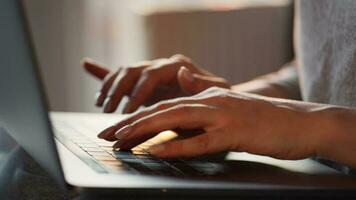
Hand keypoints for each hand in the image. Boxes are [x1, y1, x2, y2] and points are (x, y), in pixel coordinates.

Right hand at [83, 54, 229, 112]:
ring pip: (124, 72)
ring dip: (110, 87)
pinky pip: (122, 74)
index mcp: (176, 66)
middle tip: (109, 112)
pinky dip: (105, 71)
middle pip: (132, 71)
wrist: (215, 99)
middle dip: (118, 91)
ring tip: (101, 105)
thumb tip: (183, 71)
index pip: (151, 75)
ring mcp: (151, 72)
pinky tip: (87, 65)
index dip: (138, 93)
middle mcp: (161, 66)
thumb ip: (201, 83)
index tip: (128, 112)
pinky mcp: (145, 82)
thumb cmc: (217, 97)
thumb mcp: (216, 91)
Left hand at [99, 87, 316, 159]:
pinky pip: (199, 140)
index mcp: (207, 96)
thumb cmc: (263, 120)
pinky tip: (155, 150)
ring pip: (175, 119)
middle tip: (106, 135)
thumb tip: (180, 98)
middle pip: (163, 110)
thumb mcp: (228, 109)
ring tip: (120, 139)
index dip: (138, 116)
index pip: (165, 105)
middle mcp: (210, 101)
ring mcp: (222, 115)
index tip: (116, 129)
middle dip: (131, 122)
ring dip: (145, 130)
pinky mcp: (235, 132)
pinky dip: (175, 145)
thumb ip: (203, 106)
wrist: (300, 122)